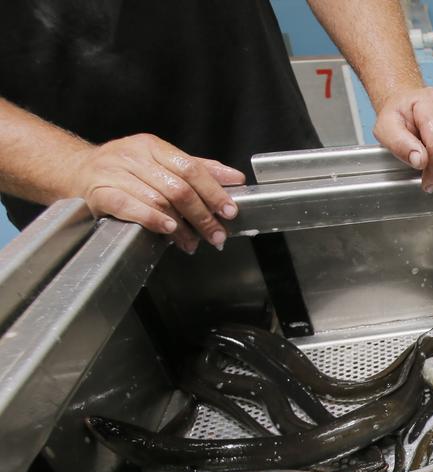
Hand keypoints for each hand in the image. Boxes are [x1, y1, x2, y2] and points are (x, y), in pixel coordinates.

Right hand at [69, 134, 244, 252]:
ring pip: (157, 200)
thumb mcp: (162, 162)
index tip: (229, 211)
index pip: (191, 168)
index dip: (214, 192)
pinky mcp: (99, 192)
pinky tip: (168, 230)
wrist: (76, 171)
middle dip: (202, 216)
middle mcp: (133, 156)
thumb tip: (235, 178)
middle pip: (178, 188)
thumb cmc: (125, 170)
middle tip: (216, 235)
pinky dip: (152, 219)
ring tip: (193, 241)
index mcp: (153, 146)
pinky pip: (129, 206)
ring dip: (181, 227)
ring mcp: (114, 173)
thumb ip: (198, 169)